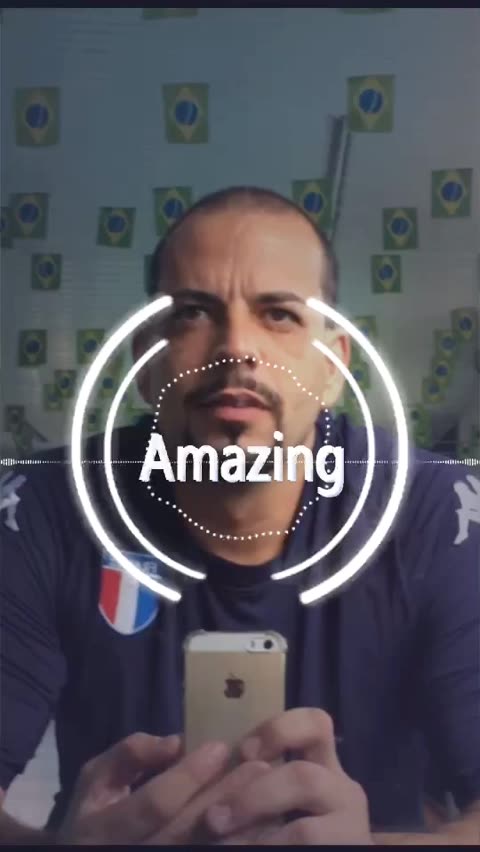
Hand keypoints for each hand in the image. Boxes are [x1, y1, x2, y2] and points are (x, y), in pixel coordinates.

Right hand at [57, 732, 269, 844]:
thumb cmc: (95, 813)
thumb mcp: (97, 778)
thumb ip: (128, 755)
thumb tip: (174, 742)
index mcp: (103, 830)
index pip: (154, 804)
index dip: (188, 776)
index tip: (219, 747)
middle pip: (187, 830)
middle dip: (224, 795)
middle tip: (259, 766)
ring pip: (205, 851)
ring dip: (241, 824)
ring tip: (266, 791)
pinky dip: (240, 843)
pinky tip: (263, 824)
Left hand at [204, 708, 372, 844]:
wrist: (313, 847)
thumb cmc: (283, 819)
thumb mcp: (273, 791)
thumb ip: (249, 771)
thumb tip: (184, 745)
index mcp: (323, 764)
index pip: (315, 724)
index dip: (279, 730)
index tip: (242, 751)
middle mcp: (342, 790)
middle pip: (304, 777)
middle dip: (252, 798)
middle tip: (213, 818)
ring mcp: (348, 828)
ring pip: (303, 830)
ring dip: (254, 842)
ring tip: (220, 842)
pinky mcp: (344, 850)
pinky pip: (301, 848)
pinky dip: (264, 850)